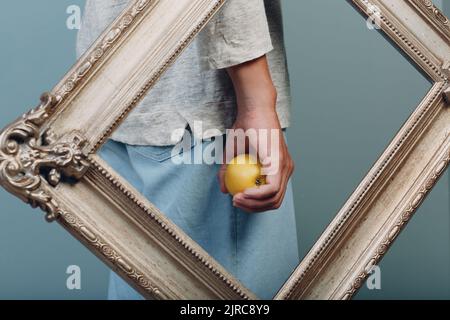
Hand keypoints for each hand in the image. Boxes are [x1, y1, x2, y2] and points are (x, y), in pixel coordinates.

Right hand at [217, 77, 293, 212]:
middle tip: (236, 202)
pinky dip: (256, 195)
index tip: (236, 200)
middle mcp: (286, 169)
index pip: (271, 196)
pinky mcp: (281, 164)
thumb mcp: (232, 152)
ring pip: (274, 199)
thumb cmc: (244, 126)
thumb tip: (224, 191)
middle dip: (254, 208)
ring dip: (253, 204)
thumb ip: (228, 172)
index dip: (254, 204)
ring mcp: (286, 167)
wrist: (254, 109)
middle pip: (274, 202)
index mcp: (279, 168)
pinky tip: (243, 192)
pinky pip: (271, 189)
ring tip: (236, 199)